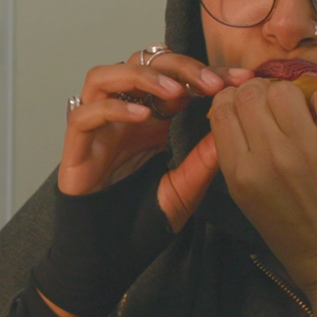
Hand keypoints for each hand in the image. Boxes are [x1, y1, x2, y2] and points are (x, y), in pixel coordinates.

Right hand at [59, 50, 249, 229]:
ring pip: (105, 75)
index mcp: (152, 119)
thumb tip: (233, 125)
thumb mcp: (185, 187)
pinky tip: (143, 116)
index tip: (240, 80)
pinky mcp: (76, 146)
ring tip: (175, 91)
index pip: (176, 78)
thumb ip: (204, 159)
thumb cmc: (142, 221)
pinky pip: (85, 113)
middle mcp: (123, 113)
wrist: (109, 254)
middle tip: (211, 83)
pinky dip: (113, 107)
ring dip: (142, 74)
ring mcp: (97, 126)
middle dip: (179, 66)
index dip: (207, 73)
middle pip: (141, 62)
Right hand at [207, 79, 316, 291]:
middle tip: (275, 109)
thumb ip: (238, 159)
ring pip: (285, 89)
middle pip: (250, 93)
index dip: (232, 101)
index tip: (246, 108)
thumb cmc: (295, 237)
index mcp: (241, 174)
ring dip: (292, 95)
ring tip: (302, 114)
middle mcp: (270, 158)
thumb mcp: (250, 202)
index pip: (223, 110)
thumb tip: (235, 113)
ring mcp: (308, 149)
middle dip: (259, 94)